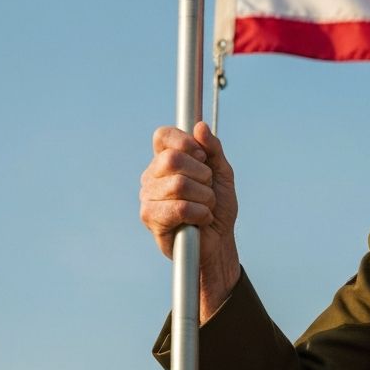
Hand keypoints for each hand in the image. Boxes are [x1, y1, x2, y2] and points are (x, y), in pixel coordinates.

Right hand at [140, 121, 239, 319]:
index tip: (202, 156)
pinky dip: (200, 213)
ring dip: (205, 197)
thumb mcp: (222, 173)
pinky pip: (180, 207)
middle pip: (172, 159)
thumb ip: (213, 149)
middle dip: (201, 174)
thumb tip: (200, 127)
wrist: (219, 242)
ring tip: (206, 207)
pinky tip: (201, 220)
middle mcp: (151, 176)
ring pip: (179, 184)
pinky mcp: (150, 218)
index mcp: (165, 160)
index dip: (185, 141)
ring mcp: (148, 197)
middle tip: (208, 188)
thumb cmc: (217, 207)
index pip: (163, 135)